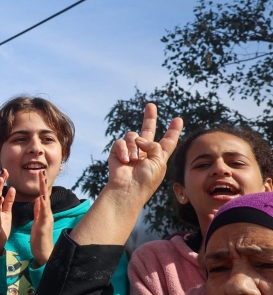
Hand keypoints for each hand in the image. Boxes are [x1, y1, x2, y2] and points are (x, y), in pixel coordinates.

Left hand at [30, 170, 53, 266]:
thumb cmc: (40, 238)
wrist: (44, 253)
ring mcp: (47, 219)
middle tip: (41, 172)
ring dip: (43, 191)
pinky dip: (42, 205)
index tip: (39, 175)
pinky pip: (43, 214)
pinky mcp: (44, 225)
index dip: (41, 186)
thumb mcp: (37, 221)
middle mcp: (47, 214)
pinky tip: (41, 198)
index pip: (42, 197)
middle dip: (43, 184)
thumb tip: (38, 200)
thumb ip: (38, 211)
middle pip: (45, 196)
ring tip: (42, 180)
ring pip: (45, 202)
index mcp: (44, 213)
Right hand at [69, 104, 182, 247]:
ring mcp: (130, 151)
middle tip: (151, 105)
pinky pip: (121, 142)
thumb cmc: (146, 179)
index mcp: (158, 156)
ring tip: (133, 160)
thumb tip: (138, 139)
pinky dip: (124, 150)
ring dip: (134, 147)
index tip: (178, 119)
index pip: (168, 140)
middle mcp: (144, 151)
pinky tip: (125, 161)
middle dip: (150, 118)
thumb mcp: (159, 161)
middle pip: (148, 130)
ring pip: (133, 136)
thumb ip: (155, 145)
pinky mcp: (117, 152)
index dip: (173, 130)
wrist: (127, 189)